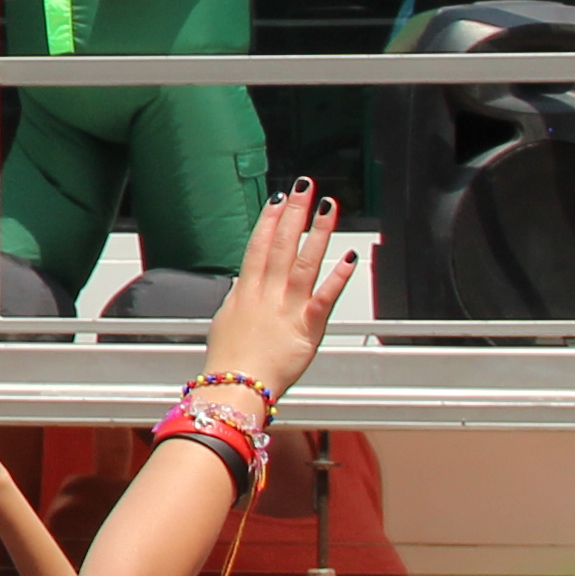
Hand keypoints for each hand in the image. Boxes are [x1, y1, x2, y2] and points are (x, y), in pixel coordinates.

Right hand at [198, 185, 359, 404]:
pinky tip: (349, 258)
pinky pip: (325, 297)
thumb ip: (239, 298)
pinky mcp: (307, 327)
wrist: (235, 386)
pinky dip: (338, 277)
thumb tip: (242, 283)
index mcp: (246, 291)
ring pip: (304, 262)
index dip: (269, 220)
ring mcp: (288, 308)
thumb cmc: (230, 362)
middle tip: (305, 188)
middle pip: (281, 245)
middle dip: (294, 214)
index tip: (278, 199)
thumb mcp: (225, 321)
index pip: (258, 246)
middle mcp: (267, 294)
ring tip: (328, 209)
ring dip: (317, 233)